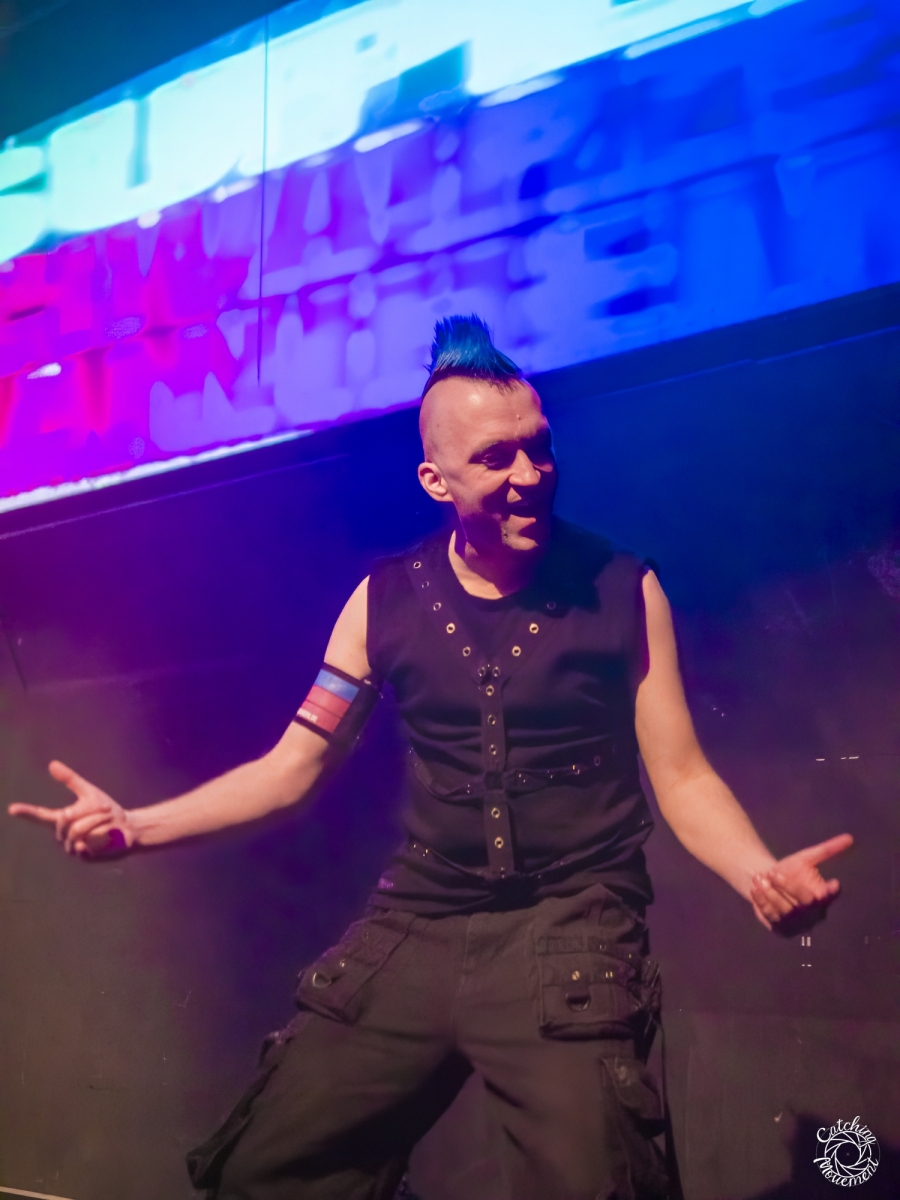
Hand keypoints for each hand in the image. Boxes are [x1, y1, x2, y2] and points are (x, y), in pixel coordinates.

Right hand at [7, 760, 135, 857]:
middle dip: (88, 810)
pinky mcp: (85, 856)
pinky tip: (106, 835)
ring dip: (97, 821)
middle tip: (107, 809)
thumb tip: (52, 764)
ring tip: (109, 819)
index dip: (27, 812)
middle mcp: (64, 835)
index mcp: (63, 819)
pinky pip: (87, 843)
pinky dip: (100, 834)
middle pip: (65, 820)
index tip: (11, 808)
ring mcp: (73, 848)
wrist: (128, 826)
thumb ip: (70, 780)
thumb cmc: (107, 811)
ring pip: (77, 831)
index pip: (40, 815)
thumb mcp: (89, 792)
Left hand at [750, 833, 852, 935]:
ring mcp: (799, 924)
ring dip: (771, 894)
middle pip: (806, 903)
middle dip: (788, 887)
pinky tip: (755, 889)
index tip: (833, 883)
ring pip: (787, 912)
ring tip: (759, 878)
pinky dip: (762, 902)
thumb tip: (849, 838)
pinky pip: (772, 917)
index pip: (830, 896)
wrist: (767, 881)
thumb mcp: (806, 858)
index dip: (832, 892)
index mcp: (823, 896)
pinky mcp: (782, 929)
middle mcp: (815, 914)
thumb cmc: (791, 870)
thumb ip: (826, 851)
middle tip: (773, 873)